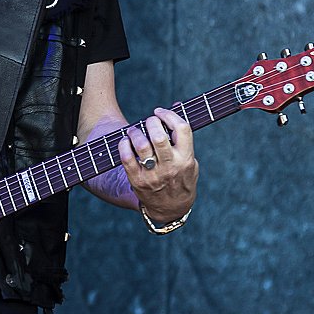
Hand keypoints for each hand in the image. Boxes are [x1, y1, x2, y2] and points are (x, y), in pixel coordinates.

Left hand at [118, 107, 198, 223]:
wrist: (171, 209)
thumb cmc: (181, 178)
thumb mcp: (190, 160)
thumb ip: (183, 136)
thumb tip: (176, 104)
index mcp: (186, 158)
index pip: (182, 129)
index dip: (169, 115)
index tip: (160, 112)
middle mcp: (170, 166)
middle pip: (159, 136)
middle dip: (151, 122)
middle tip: (148, 121)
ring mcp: (153, 175)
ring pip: (141, 146)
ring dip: (135, 132)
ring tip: (134, 130)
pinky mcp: (137, 180)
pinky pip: (126, 158)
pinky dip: (123, 145)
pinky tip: (125, 141)